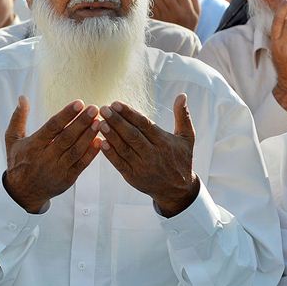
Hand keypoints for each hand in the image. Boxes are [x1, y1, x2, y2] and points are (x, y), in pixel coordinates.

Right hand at [4, 97, 101, 212]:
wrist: (22, 192)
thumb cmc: (19, 161)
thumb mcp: (12, 140)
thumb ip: (18, 118)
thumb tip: (22, 98)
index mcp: (34, 145)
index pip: (52, 127)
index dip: (66, 115)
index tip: (79, 103)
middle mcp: (46, 157)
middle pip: (67, 137)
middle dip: (82, 122)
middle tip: (94, 109)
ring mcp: (58, 170)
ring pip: (76, 151)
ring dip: (89, 136)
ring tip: (99, 122)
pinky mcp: (67, 179)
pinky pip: (81, 165)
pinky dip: (91, 153)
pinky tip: (100, 141)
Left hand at [98, 95, 197, 216]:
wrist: (178, 190)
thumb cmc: (181, 159)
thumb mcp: (187, 138)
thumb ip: (183, 116)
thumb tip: (182, 95)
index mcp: (164, 142)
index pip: (144, 124)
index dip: (130, 114)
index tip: (116, 103)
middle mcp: (153, 154)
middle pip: (132, 135)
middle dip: (117, 121)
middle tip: (103, 109)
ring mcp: (142, 166)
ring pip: (124, 149)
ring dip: (111, 135)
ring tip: (99, 123)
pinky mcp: (133, 177)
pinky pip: (119, 163)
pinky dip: (110, 154)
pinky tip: (100, 142)